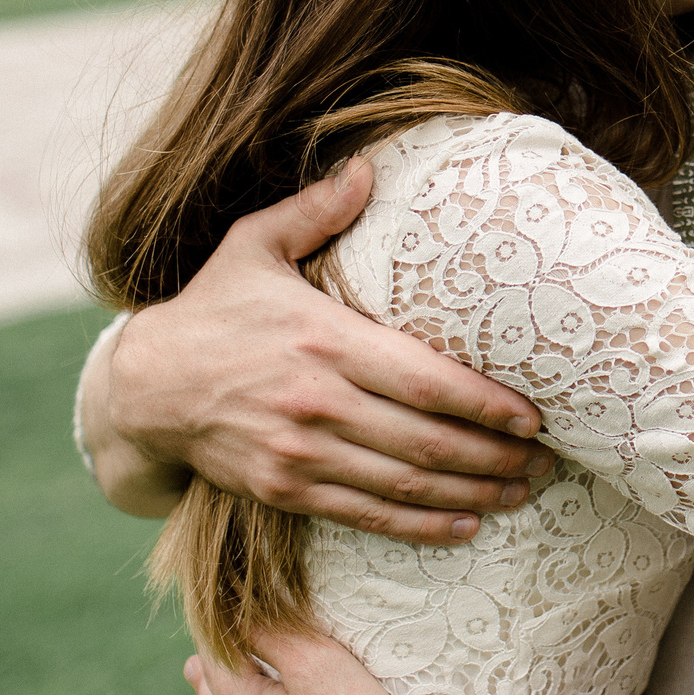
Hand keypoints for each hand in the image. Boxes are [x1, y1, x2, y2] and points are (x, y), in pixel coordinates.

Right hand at [106, 157, 554, 543]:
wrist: (143, 388)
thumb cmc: (213, 308)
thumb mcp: (252, 245)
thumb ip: (314, 210)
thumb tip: (367, 167)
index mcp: (323, 339)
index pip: (423, 379)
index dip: (485, 402)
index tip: (533, 414)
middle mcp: (316, 401)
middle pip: (425, 439)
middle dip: (495, 455)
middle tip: (549, 459)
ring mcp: (299, 453)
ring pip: (403, 483)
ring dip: (470, 494)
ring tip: (522, 492)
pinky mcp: (284, 490)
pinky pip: (363, 514)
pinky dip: (418, 526)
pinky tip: (463, 527)